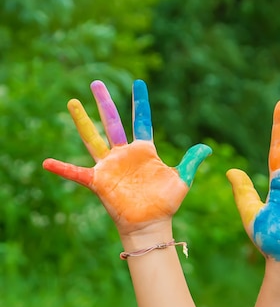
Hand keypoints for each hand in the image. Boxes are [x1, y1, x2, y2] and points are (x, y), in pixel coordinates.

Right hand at [42, 80, 210, 235]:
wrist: (152, 223)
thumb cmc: (165, 202)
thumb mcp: (182, 178)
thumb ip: (191, 161)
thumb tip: (207, 148)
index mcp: (144, 150)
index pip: (141, 120)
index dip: (140, 102)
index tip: (139, 83)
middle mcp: (124, 154)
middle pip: (112, 122)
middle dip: (104, 102)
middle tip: (95, 82)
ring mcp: (110, 166)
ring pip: (93, 138)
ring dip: (82, 121)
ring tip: (72, 102)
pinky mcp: (100, 181)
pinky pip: (77, 173)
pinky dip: (62, 169)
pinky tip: (46, 163)